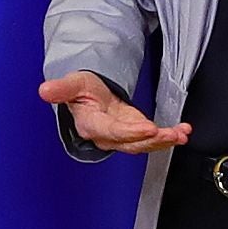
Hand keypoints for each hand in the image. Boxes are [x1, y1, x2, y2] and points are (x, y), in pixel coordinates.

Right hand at [36, 71, 191, 154]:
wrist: (88, 96)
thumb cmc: (81, 91)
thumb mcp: (72, 83)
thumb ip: (61, 89)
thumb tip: (44, 90)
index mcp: (91, 124)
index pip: (111, 132)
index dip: (130, 132)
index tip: (148, 128)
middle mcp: (107, 136)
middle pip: (131, 143)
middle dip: (152, 140)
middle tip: (171, 134)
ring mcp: (122, 136)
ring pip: (144, 145)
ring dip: (164, 141)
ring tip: (181, 134)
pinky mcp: (134, 133)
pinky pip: (151, 139)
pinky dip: (168, 137)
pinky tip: (182, 131)